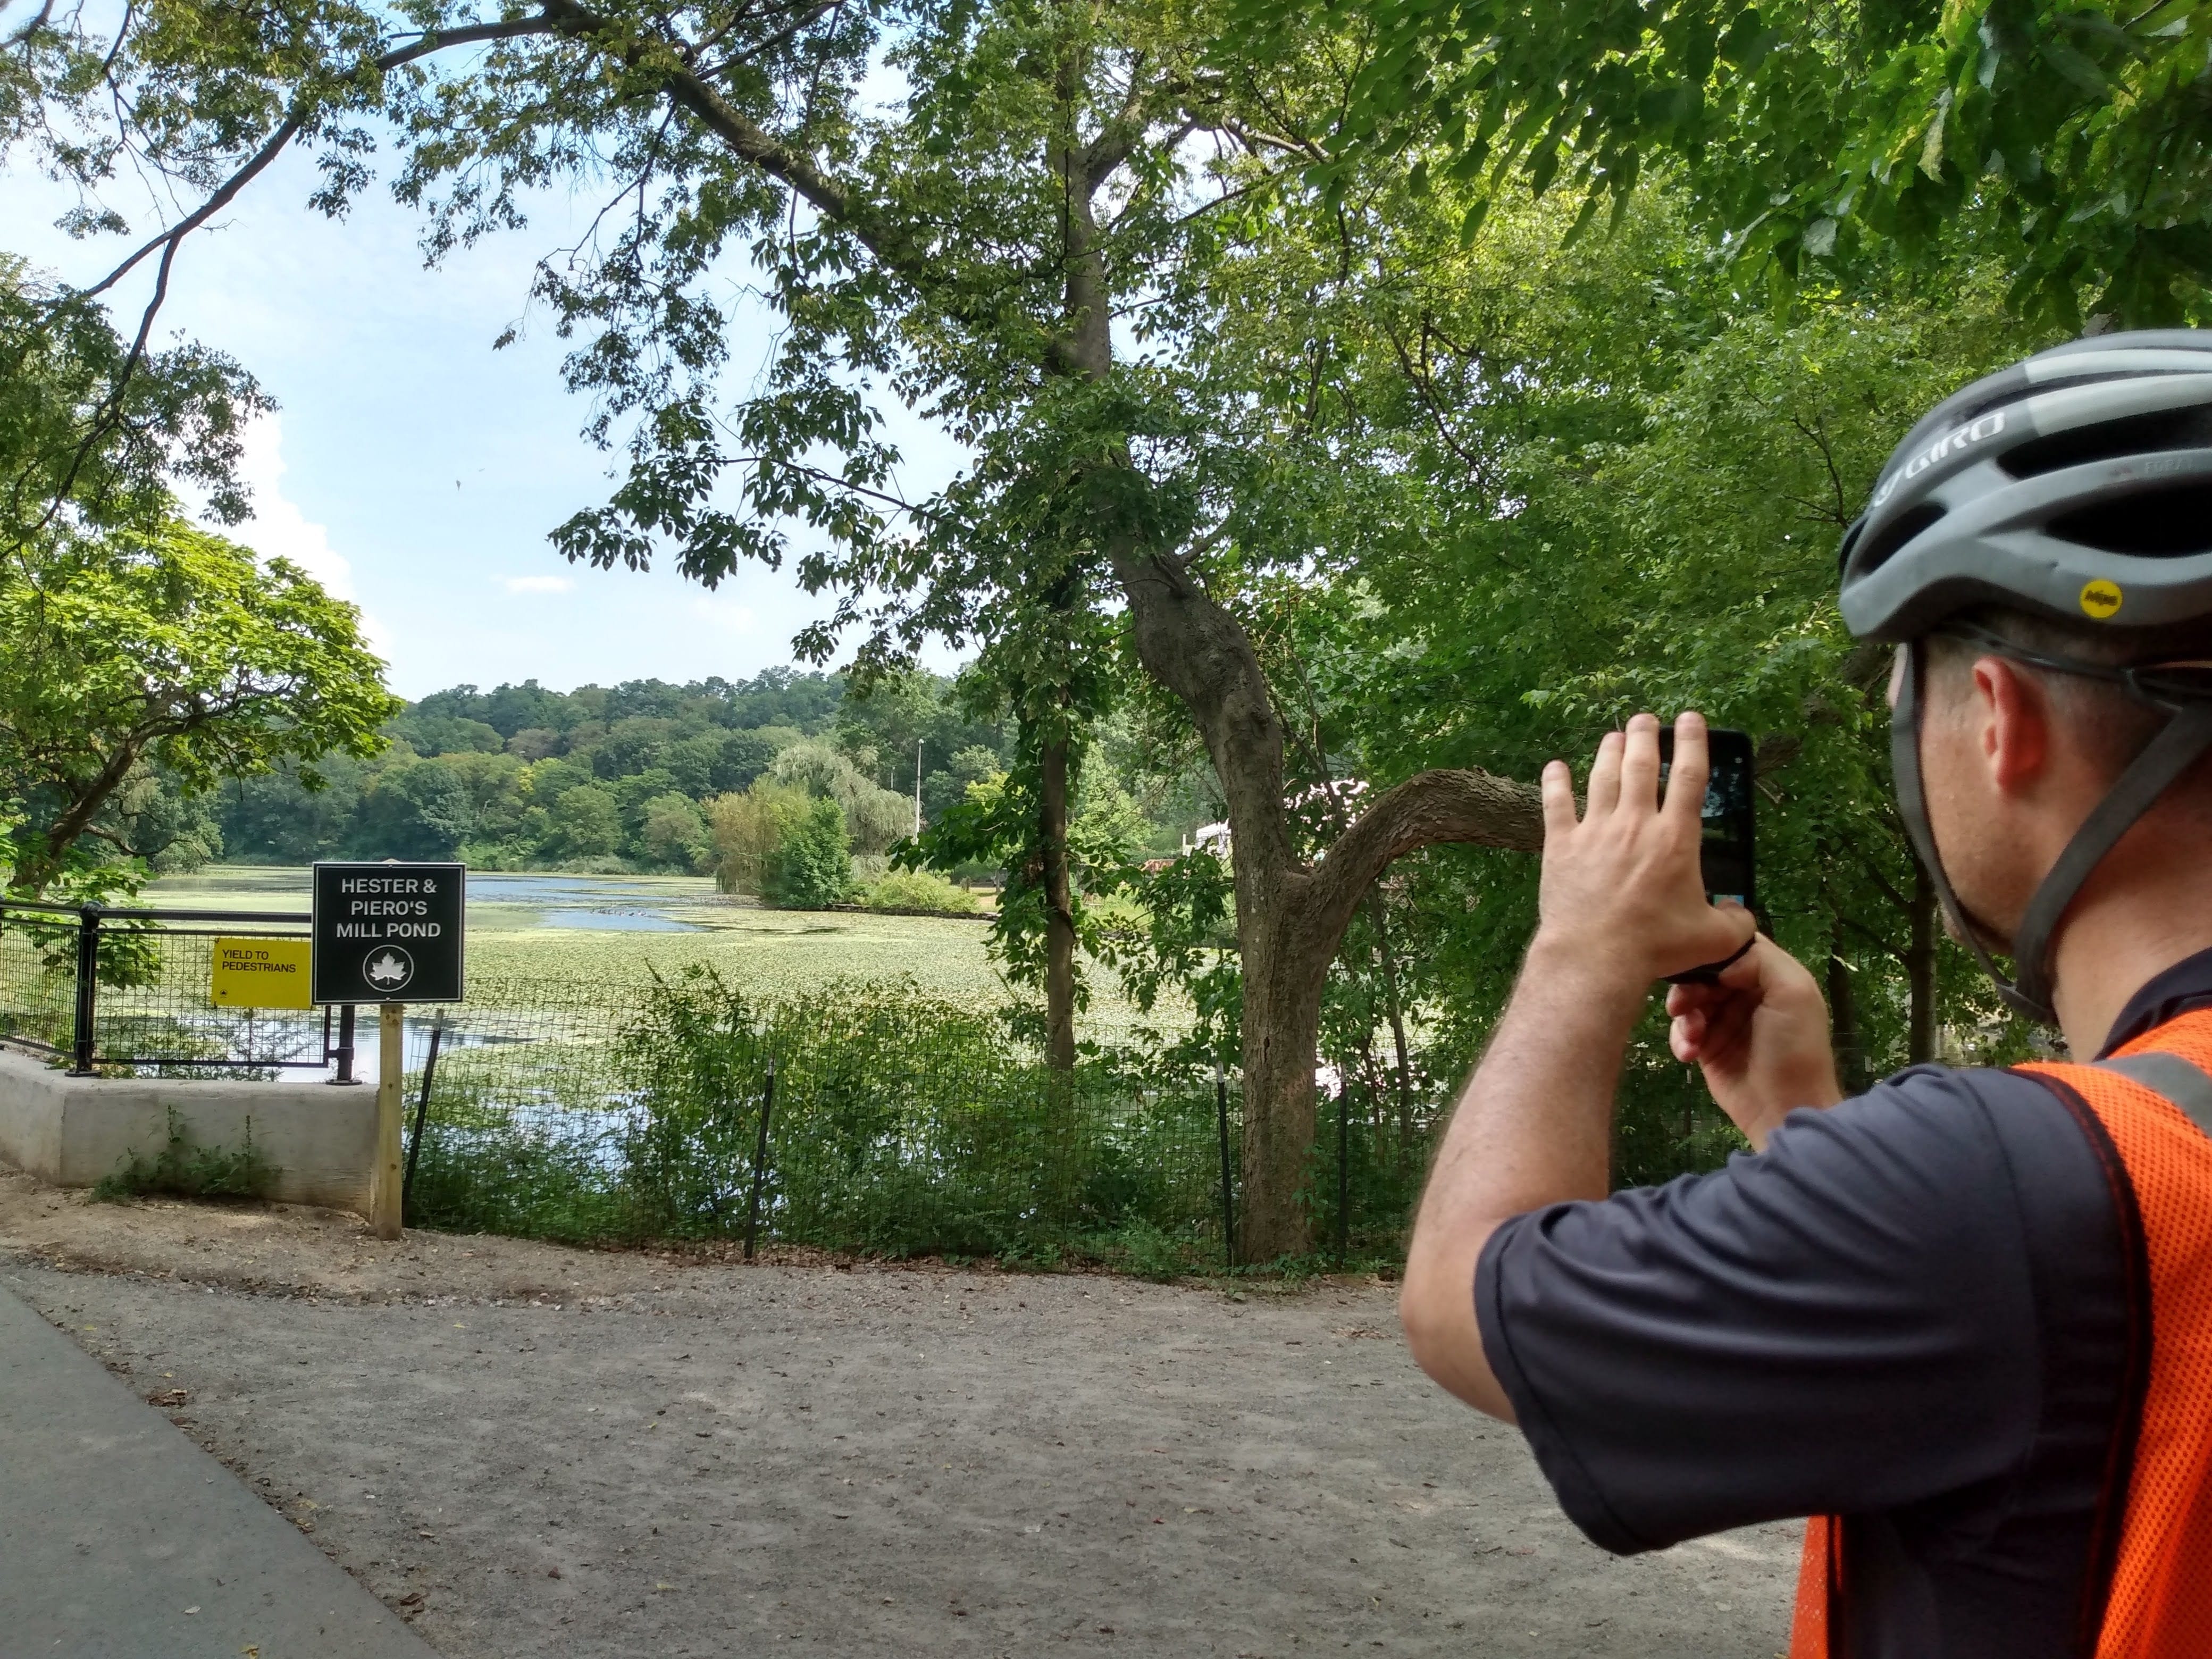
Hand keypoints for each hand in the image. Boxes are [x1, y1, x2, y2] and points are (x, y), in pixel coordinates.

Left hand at [1533, 712, 1756, 986]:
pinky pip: (1556, 804)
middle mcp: (1635, 824)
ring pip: (1602, 777)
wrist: (1596, 955)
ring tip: (1613, 735)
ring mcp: (1595, 831)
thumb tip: (1742, 917)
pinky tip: (1555, 767)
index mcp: (1675, 838)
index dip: (1693, 742)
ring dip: (1608, 751)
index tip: (1690, 719)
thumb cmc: (1656, 946)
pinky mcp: (1561, 845)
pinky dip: (1555, 782)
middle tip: (1645, 719)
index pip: (1689, 776)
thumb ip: (1736, 923)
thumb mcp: (1712, 939)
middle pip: (1641, 765)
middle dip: (1645, 736)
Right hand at [1667, 930, 1843, 1148]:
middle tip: (1682, 1004)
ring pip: (1689, 999)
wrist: (1785, 1108)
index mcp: (1771, 976)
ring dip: (1683, 1013)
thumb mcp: (1794, 992)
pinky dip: (1680, 1039)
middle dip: (1690, 985)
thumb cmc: (1794, 1048)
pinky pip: (1682, 1030)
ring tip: (1692, 1035)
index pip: (1735, 947)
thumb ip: (1761, 960)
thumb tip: (1721, 966)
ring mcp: (1725, 1021)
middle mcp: (1747, 994)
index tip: (1694, 957)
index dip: (1713, 948)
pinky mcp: (1707, 1047)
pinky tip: (1690, 1055)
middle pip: (1705, 972)